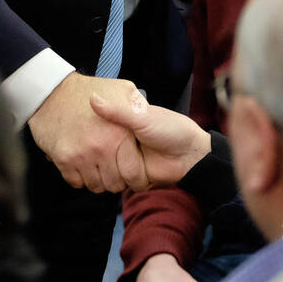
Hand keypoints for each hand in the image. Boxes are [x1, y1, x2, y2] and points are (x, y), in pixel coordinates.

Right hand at [28, 73, 149, 192]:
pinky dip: (79, 177)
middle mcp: (100, 147)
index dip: (135, 177)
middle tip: (115, 169)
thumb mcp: (125, 91)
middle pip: (113, 184)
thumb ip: (137, 107)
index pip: (132, 175)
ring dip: (98, 180)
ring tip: (100, 167)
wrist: (52, 91)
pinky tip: (84, 164)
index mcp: (120, 136)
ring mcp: (81, 154)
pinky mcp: (64, 159)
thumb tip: (147, 119)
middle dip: (116, 180)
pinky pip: (75, 181)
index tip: (133, 173)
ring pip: (95, 185)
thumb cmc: (96, 89)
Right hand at [90, 89, 210, 186]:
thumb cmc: (169, 128)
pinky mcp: (129, 177)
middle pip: (97, 154)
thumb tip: (93, 99)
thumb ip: (117, 111)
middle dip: (104, 155)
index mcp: (120, 126)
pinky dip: (119, 179)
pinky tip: (129, 170)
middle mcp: (118, 144)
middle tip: (125, 147)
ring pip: (104, 171)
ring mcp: (122, 162)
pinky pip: (115, 182)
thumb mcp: (141, 117)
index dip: (93, 134)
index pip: (96, 130)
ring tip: (132, 159)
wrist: (189, 154)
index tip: (92, 134)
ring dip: (113, 170)